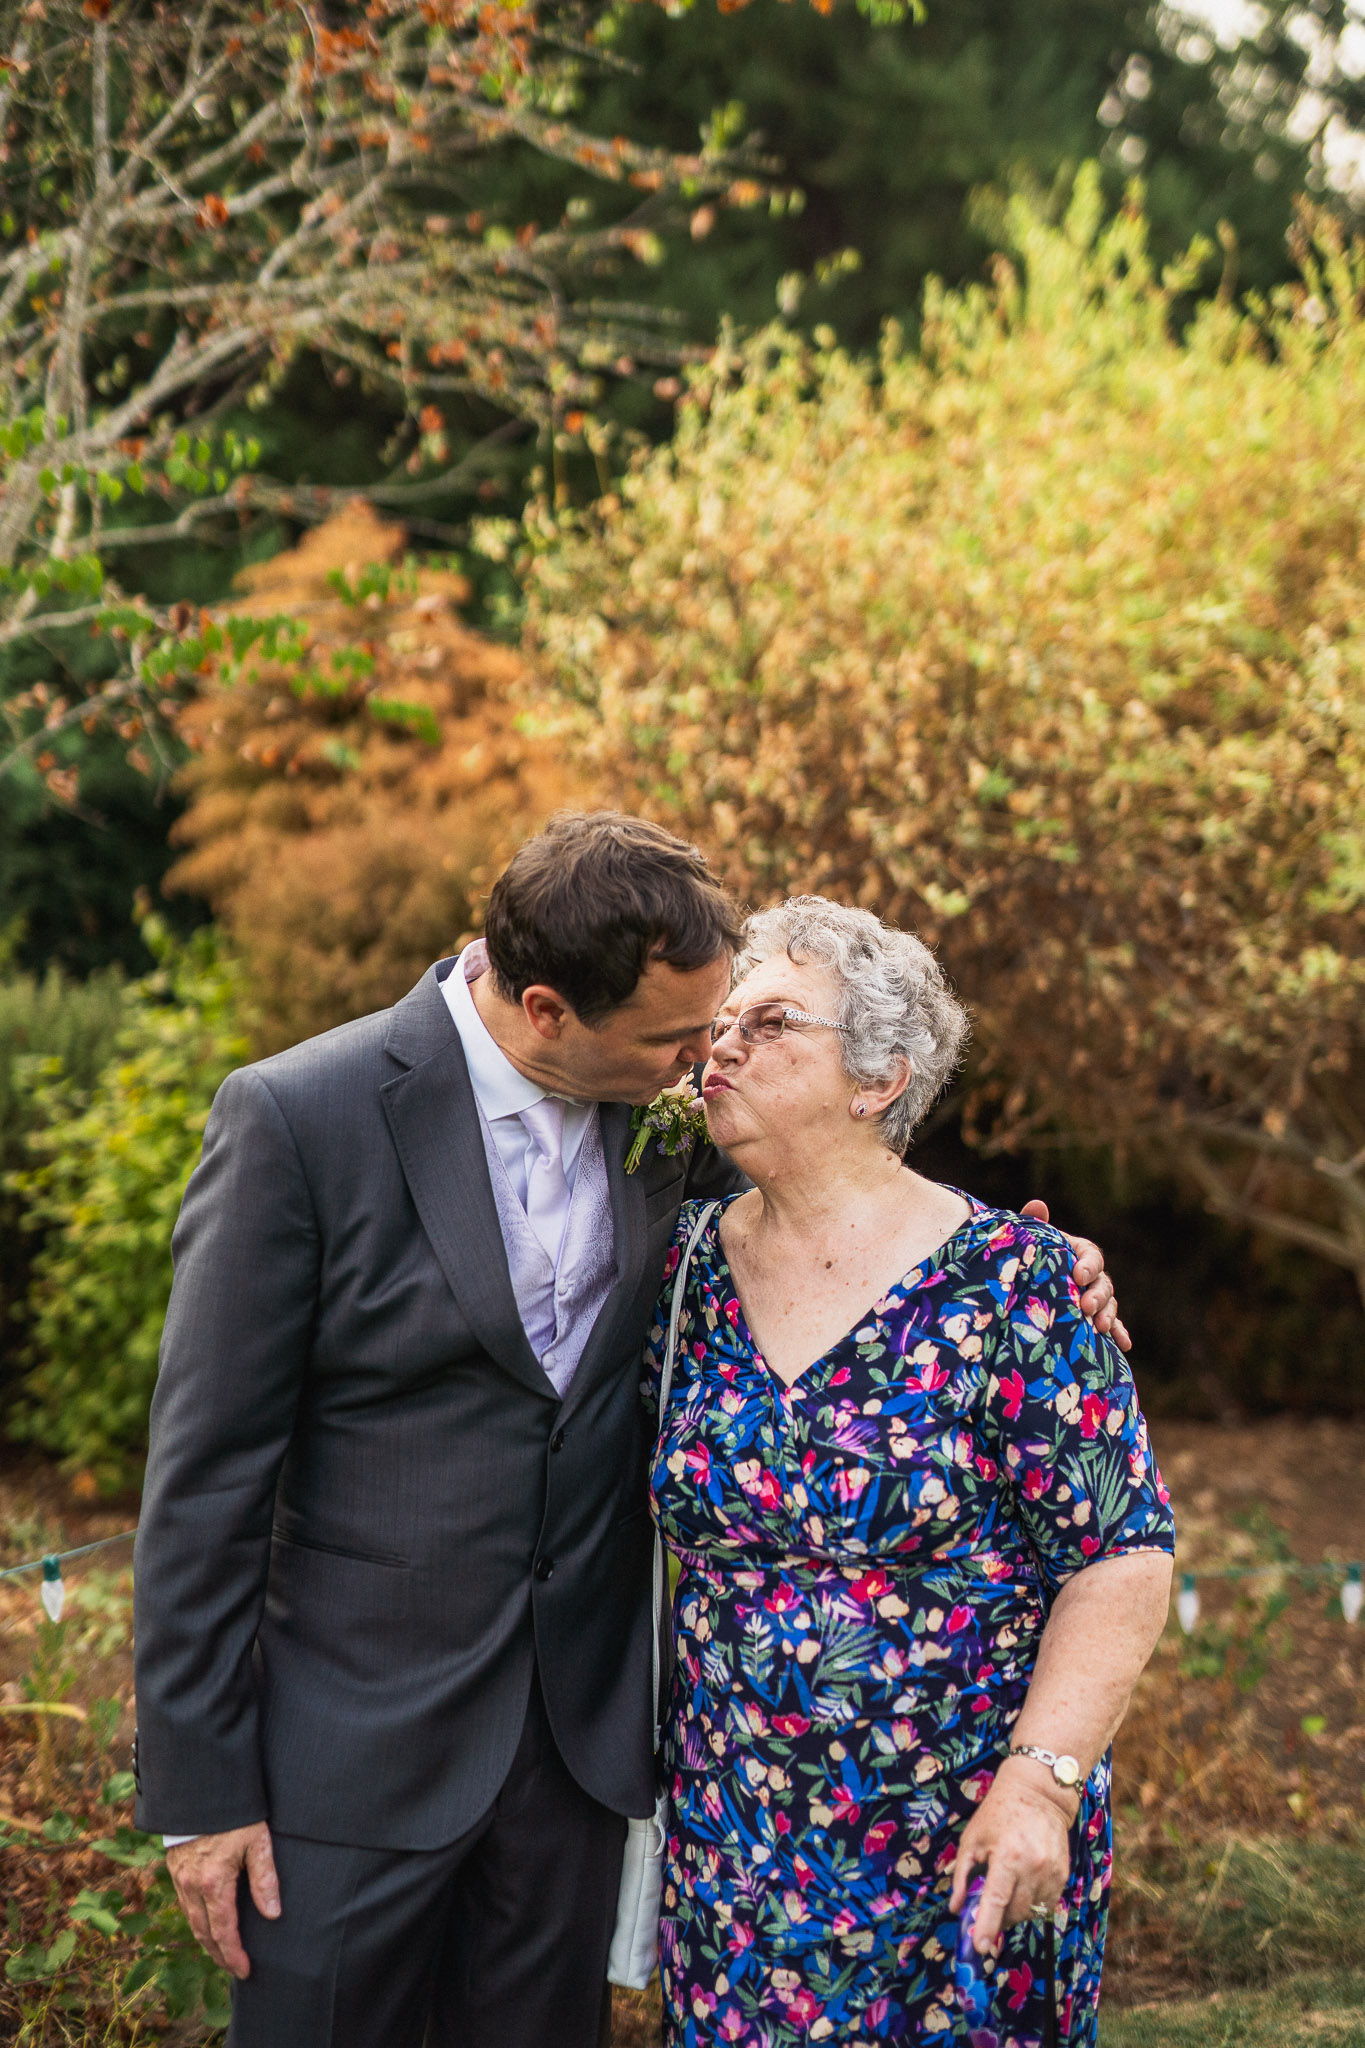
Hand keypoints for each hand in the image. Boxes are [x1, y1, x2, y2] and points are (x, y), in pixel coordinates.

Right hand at [166, 1822, 279, 1979]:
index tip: (245, 1970)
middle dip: (219, 1954)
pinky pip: (184, 1905)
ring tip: (222, 1953)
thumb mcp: (257, 1841)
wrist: (201, 1789)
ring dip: (206, 1940)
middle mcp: (192, 1885)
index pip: (223, 1931)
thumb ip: (265, 1878)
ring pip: (191, 1920)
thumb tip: (273, 1914)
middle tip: (235, 1968)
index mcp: (214, 1882)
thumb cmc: (235, 1814)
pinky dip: (196, 1921)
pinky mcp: (175, 1868)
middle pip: (204, 1932)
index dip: (233, 1954)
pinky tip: (206, 1923)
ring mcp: (180, 1878)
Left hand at [948, 1765, 1072, 1954]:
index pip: (997, 1901)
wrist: (1039, 1793)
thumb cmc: (998, 1813)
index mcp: (1008, 1857)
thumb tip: (956, 1909)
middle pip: (1015, 1913)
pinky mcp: (1063, 1875)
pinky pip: (1047, 1904)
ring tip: (1007, 1891)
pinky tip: (1023, 1887)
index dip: (987, 1926)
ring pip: (1032, 1912)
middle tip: (988, 1912)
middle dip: (999, 1919)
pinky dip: (1032, 1904)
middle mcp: (1033, 1867)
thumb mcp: (972, 1840)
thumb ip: (962, 1876)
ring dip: (1016, 1912)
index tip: (980, 1947)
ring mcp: (1052, 1873)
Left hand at [1021, 1199, 1129, 1351]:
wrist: (1021, 1278)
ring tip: (1101, 1328)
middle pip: (1103, 1283)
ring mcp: (1093, 1297)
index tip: (1078, 1275)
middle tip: (1086, 1307)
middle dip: (1098, 1296)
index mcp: (1078, 1252)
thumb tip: (1037, 1205)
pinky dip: (1118, 1334)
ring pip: (1108, 1305)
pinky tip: (1124, 1345)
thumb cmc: (1028, 1255)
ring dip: (1108, 1316)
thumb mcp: (1030, 1240)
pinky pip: (1109, 1326)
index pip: (1091, 1256)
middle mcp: (1090, 1275)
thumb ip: (1034, 1224)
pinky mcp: (1092, 1318)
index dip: (1088, 1265)